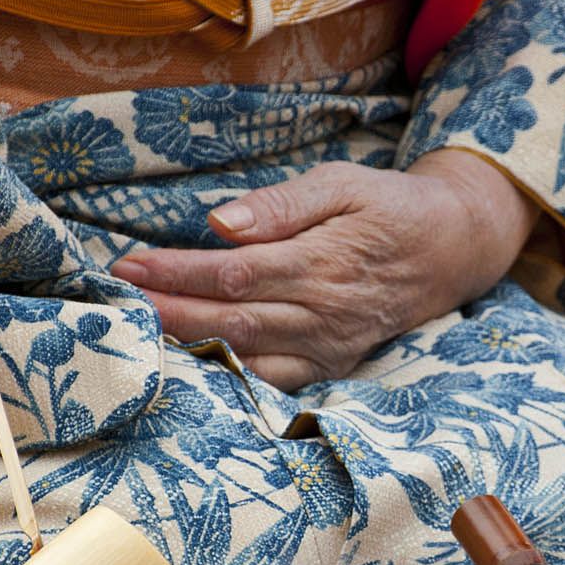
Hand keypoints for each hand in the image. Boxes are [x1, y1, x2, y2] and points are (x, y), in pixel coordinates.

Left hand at [110, 152, 538, 388]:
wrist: (450, 250)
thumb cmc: (388, 208)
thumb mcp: (343, 183)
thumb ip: (281, 205)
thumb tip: (219, 223)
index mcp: (323, 262)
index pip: (233, 272)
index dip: (176, 272)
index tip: (128, 266)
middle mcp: (323, 313)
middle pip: (229, 320)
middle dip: (166, 312)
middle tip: (114, 301)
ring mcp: (328, 347)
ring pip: (245, 355)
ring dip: (187, 347)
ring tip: (137, 332)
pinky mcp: (331, 365)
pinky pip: (273, 381)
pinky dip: (229, 378)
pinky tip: (190, 365)